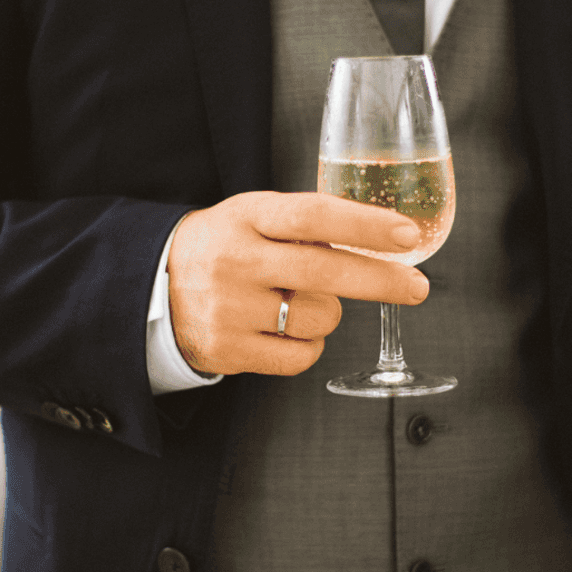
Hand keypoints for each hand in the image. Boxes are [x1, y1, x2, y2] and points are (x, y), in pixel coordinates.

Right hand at [167, 191, 429, 376]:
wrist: (154, 287)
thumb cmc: (224, 246)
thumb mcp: (254, 216)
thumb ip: (306, 224)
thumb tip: (380, 236)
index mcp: (246, 216)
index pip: (313, 215)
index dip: (364, 225)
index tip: (406, 234)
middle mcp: (236, 260)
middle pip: (324, 272)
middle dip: (381, 281)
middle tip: (417, 287)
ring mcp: (229, 308)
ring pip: (319, 318)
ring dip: (329, 313)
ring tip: (300, 302)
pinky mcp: (227, 350)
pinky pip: (300, 356)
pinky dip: (308, 345)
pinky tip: (287, 330)